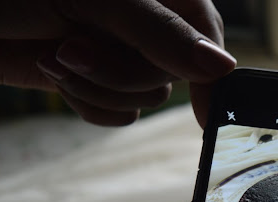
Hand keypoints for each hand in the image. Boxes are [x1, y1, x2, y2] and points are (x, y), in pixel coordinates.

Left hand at [0, 0, 235, 125]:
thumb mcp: (102, 1)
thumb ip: (164, 33)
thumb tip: (221, 68)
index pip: (205, 31)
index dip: (209, 72)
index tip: (204, 111)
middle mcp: (145, 24)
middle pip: (173, 73)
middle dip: (121, 72)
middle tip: (74, 47)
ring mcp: (120, 53)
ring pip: (146, 98)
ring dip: (97, 87)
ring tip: (56, 55)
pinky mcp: (96, 82)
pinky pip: (119, 115)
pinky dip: (88, 105)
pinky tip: (57, 75)